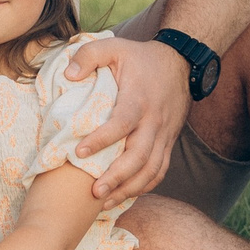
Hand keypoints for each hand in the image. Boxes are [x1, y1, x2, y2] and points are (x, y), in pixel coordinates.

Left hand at [63, 34, 193, 203]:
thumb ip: (88, 56)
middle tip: (94, 191)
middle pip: (140, 156)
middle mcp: (154, 121)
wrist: (180, 63)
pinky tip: (124, 195)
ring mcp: (164, 134)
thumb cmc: (140, 58)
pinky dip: (144, 186)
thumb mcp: (113, 47)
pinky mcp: (168, 143)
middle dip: (117, 177)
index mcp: (139, 99)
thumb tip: (69, 75)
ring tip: (105, 201)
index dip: (102, 139)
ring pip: (152, 169)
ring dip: (130, 188)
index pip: (122, 123)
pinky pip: (159, 170)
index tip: (79, 151)